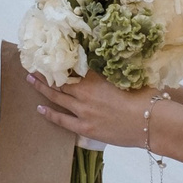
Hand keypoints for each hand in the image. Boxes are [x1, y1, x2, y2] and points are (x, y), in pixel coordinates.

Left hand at [27, 71, 163, 148]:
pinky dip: (50, 113)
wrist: (152, 122)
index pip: (74, 66)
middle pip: (61, 80)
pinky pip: (62, 120)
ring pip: (57, 97)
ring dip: (42, 88)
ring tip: (31, 79)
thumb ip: (114, 70)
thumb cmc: (146, 98)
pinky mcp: (85, 128)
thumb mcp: (129, 77)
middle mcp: (86, 93)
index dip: (61, 61)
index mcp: (97, 78)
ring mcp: (83, 111)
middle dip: (46, 72)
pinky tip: (40, 108)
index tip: (52, 54)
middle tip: (33, 65)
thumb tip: (109, 61)